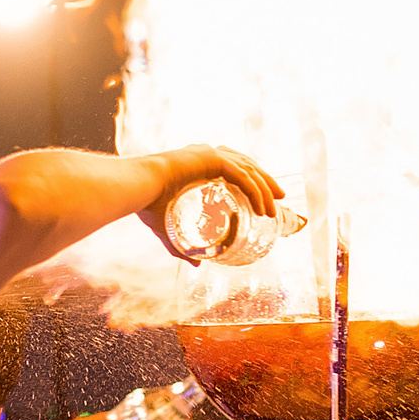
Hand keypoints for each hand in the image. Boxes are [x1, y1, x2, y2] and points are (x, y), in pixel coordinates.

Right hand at [136, 145, 284, 263]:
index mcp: (198, 163)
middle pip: (247, 165)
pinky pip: (242, 176)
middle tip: (279, 198)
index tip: (264, 197)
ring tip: (275, 209)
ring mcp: (210, 154)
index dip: (251, 180)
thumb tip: (196, 265)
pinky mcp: (212, 159)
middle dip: (265, 181)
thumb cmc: (147, 203)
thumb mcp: (168, 228)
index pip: (233, 167)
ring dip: (265, 190)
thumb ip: (181, 246)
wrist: (138, 188)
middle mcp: (207, 154)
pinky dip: (256, 191)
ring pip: (249, 170)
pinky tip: (263, 208)